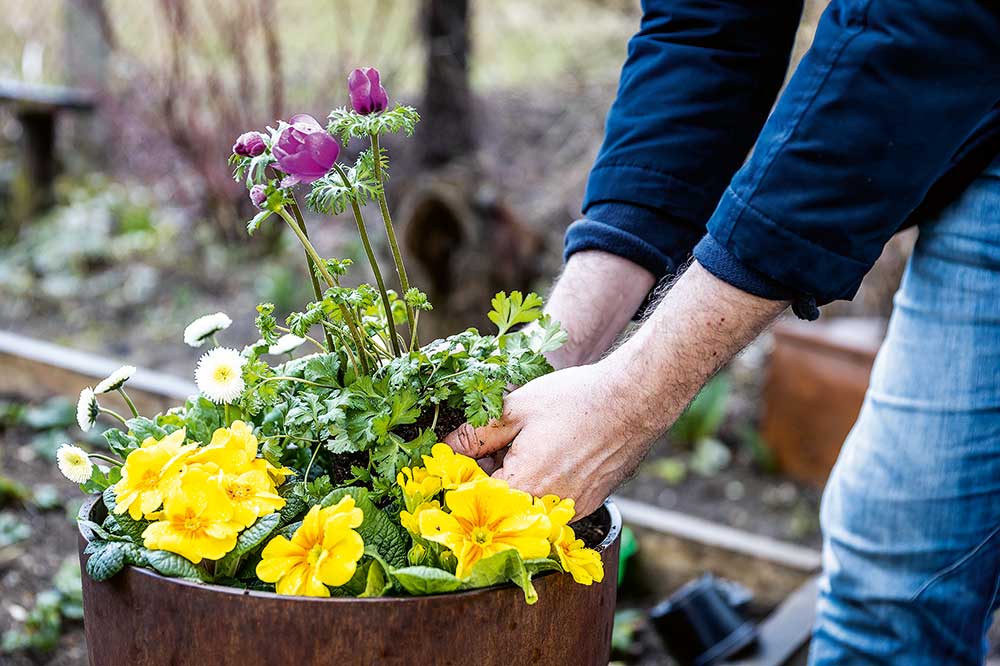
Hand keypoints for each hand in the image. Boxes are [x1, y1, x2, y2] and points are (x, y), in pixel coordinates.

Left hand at [445, 263, 788, 517]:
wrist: (633, 402)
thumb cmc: (575, 400)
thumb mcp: (516, 409)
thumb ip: (475, 434)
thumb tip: (445, 449)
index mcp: (523, 487)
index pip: (472, 497)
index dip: (458, 475)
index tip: (450, 458)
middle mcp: (546, 509)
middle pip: (497, 504)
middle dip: (486, 476)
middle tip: (489, 443)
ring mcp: (569, 511)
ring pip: (523, 504)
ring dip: (512, 481)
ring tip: (523, 444)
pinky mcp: (586, 506)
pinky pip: (548, 503)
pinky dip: (538, 484)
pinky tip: (546, 452)